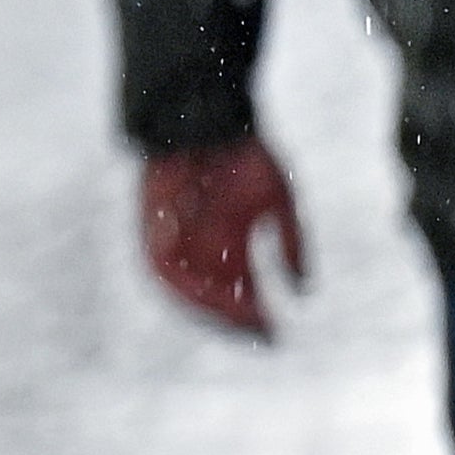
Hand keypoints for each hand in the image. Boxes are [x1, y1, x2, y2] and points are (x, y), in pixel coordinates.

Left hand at [141, 138, 305, 338]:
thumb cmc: (245, 154)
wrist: (209, 118)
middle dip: (233, 318)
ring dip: (209, 305)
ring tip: (236, 317)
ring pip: (186, 286)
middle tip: (258, 333)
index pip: (239, 291)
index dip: (254, 316)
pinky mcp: (150, 223)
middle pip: (212, 296)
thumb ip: (290, 242)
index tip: (276, 336)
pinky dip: (181, 279)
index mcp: (228, 243)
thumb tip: (303, 288)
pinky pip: (159, 261)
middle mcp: (199, 246)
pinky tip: (203, 288)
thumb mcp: (277, 201)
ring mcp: (175, 236)